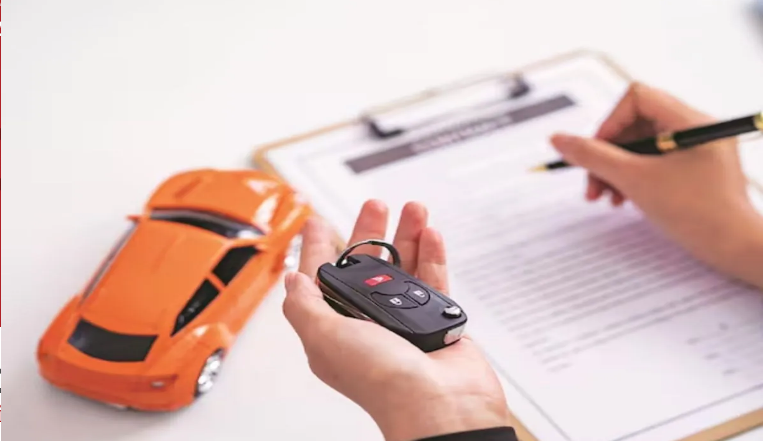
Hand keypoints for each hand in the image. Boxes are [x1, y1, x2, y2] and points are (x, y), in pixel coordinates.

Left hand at [283, 200, 510, 440]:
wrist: (440, 405)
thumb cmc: (383, 383)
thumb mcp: (325, 338)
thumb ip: (304, 306)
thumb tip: (291, 280)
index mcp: (335, 329)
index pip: (321, 280)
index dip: (317, 249)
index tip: (317, 223)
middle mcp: (368, 324)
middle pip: (367, 267)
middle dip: (369, 233)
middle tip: (374, 207)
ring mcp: (404, 322)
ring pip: (404, 268)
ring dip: (408, 236)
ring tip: (413, 210)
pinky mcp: (436, 322)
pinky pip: (433, 280)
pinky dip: (433, 255)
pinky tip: (431, 235)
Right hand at [550, 82, 762, 287]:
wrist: (734, 249)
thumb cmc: (697, 214)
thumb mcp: (634, 180)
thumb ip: (592, 156)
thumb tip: (559, 140)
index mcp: (690, 121)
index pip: (636, 98)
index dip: (609, 124)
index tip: (596, 155)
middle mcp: (696, 129)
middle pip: (634, 124)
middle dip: (607, 154)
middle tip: (592, 184)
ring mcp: (696, 149)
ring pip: (640, 146)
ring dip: (615, 170)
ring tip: (605, 197)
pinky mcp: (694, 169)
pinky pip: (652, 163)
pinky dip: (632, 178)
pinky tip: (623, 199)